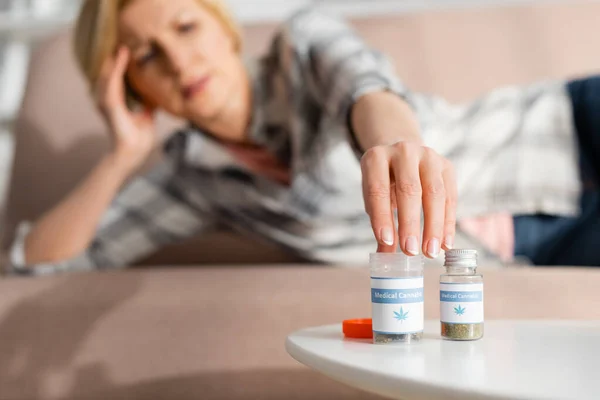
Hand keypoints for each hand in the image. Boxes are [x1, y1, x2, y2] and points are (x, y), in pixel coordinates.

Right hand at [95, 46, 156, 171]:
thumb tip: (154, 95)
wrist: (133, 153)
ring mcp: (107, 103)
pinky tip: (119, 59)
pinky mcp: (111, 106)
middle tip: (120, 43)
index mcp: (116, 102)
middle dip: (114, 60)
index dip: (120, 65)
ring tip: (121, 47)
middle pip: (109, 74)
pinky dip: (116, 70)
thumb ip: (147, 104)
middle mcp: (108, 100)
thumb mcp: (147, 116)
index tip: (126, 50)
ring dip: (115, 61)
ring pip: (108, 75)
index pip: (117, 79)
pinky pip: (112, 83)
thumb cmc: (138, 138)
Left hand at [360, 141, 456, 257]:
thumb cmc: (384, 182)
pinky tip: (445, 243)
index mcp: (376, 158)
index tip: (387, 242)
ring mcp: (428, 155)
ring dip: (433, 226)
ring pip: (434, 192)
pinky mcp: (446, 166)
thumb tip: (385, 257)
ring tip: (431, 251)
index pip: (378, 189)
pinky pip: (450, 197)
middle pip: (409, 189)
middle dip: (410, 223)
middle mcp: (403, 151)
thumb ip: (380, 224)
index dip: (382, 217)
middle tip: (410, 251)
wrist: (402, 156)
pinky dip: (448, 223)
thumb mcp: (374, 198)